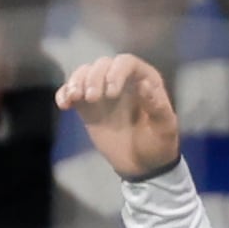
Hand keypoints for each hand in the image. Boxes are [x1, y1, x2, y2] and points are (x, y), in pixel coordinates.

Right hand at [56, 54, 184, 179]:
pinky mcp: (88, 106)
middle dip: (94, 78)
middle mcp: (123, 80)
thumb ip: (156, 105)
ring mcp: (103, 92)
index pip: (126, 62)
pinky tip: (64, 105)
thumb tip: (143, 84)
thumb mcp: (164, 127)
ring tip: (75, 98)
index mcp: (145, 80)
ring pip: (85, 73)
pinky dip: (64, 93)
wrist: (143, 165)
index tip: (111, 93)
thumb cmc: (158, 144)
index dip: (116, 72)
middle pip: (102, 65)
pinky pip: (71, 91)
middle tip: (93, 98)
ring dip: (76, 82)